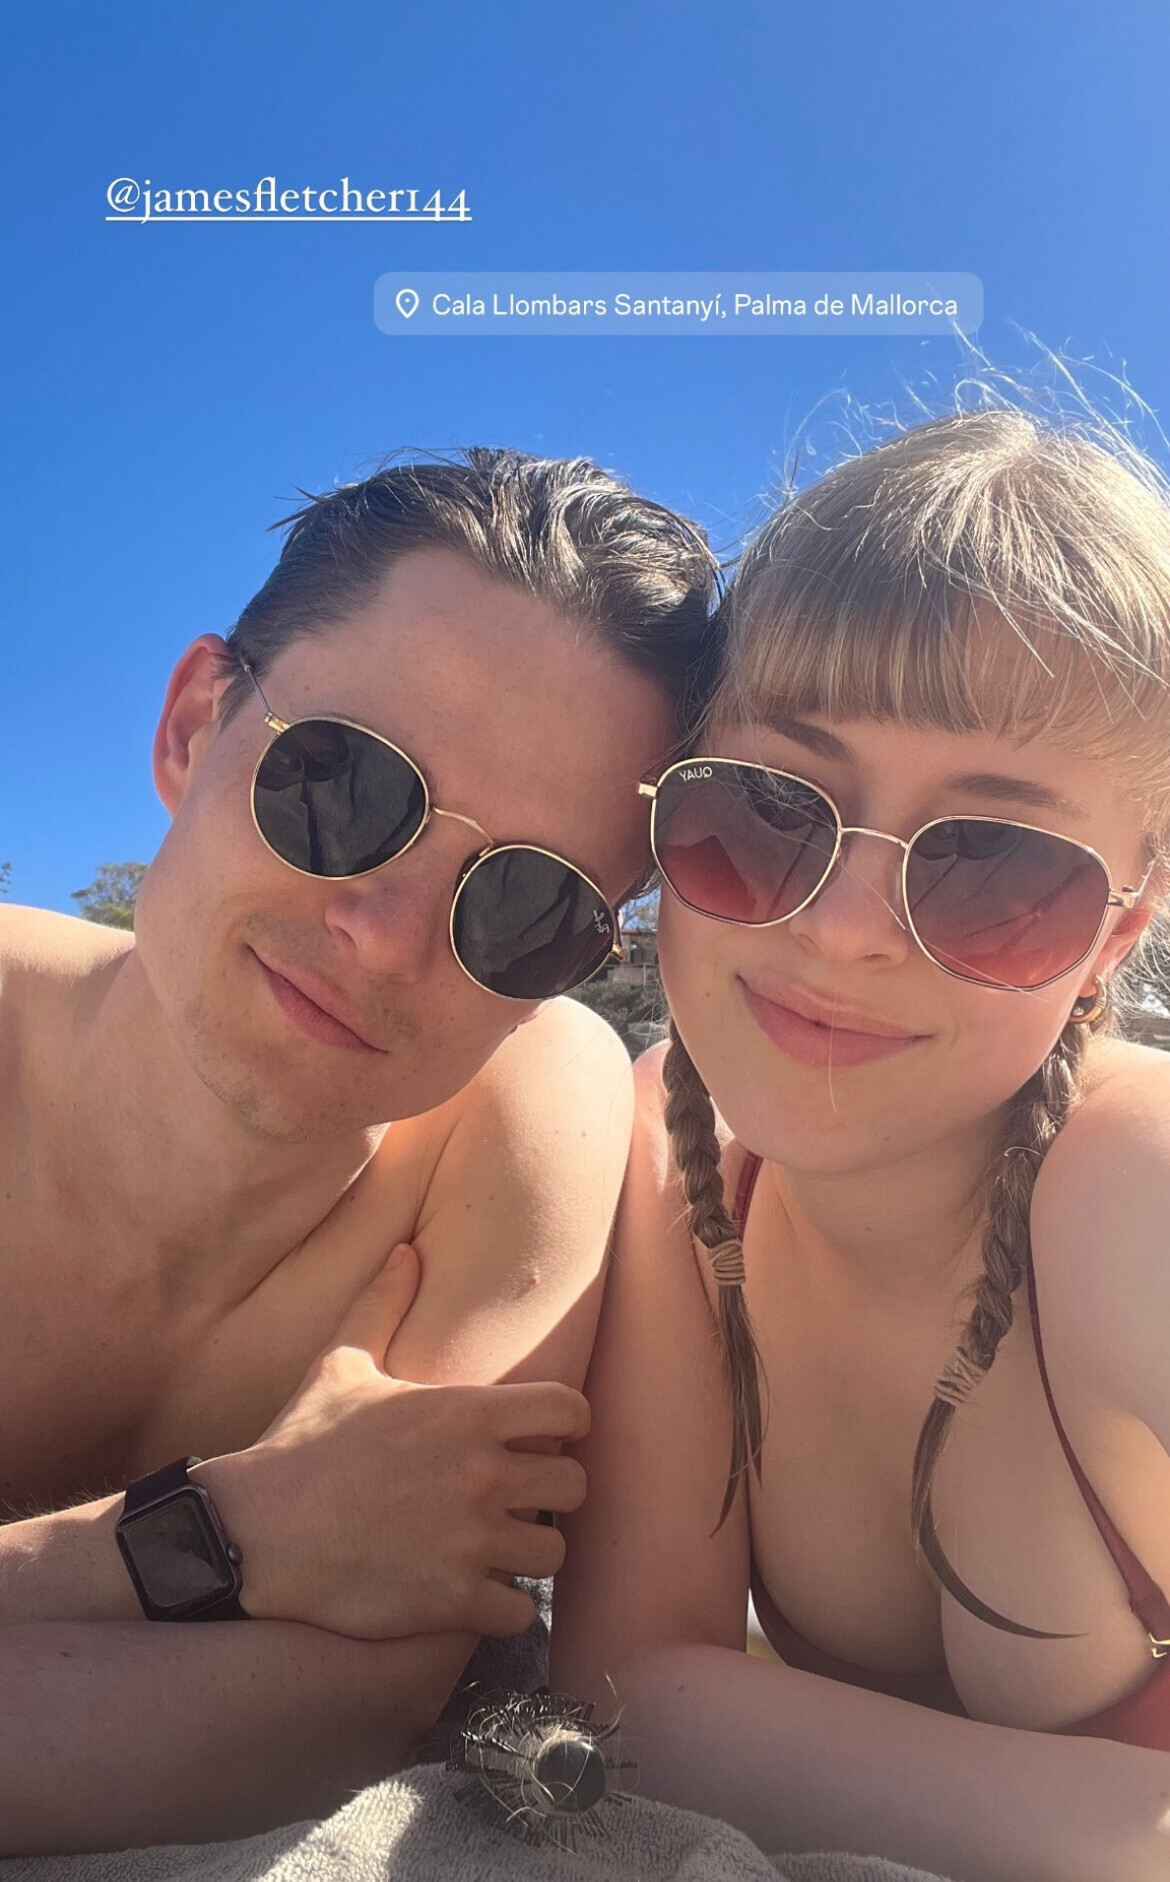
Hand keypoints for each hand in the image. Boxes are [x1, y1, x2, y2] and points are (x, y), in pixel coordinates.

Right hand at [193, 1244, 588, 1639]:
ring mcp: (471, 1540)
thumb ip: (383, 1305)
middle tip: (516, 1498)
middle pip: (574, 1485)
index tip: (538, 1439)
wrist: (253, 1531)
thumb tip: (405, 1251)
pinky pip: (519, 1610)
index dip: (563, 1426)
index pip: (573, 1412)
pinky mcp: (452, 1599)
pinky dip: (502, 1606)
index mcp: (469, 1412)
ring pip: (554, 1551)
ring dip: (528, 1551)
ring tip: (497, 1547)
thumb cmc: (300, 1444)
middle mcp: (482, 1474)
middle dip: (550, 1491)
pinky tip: (472, 1593)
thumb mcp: (342, 1364)